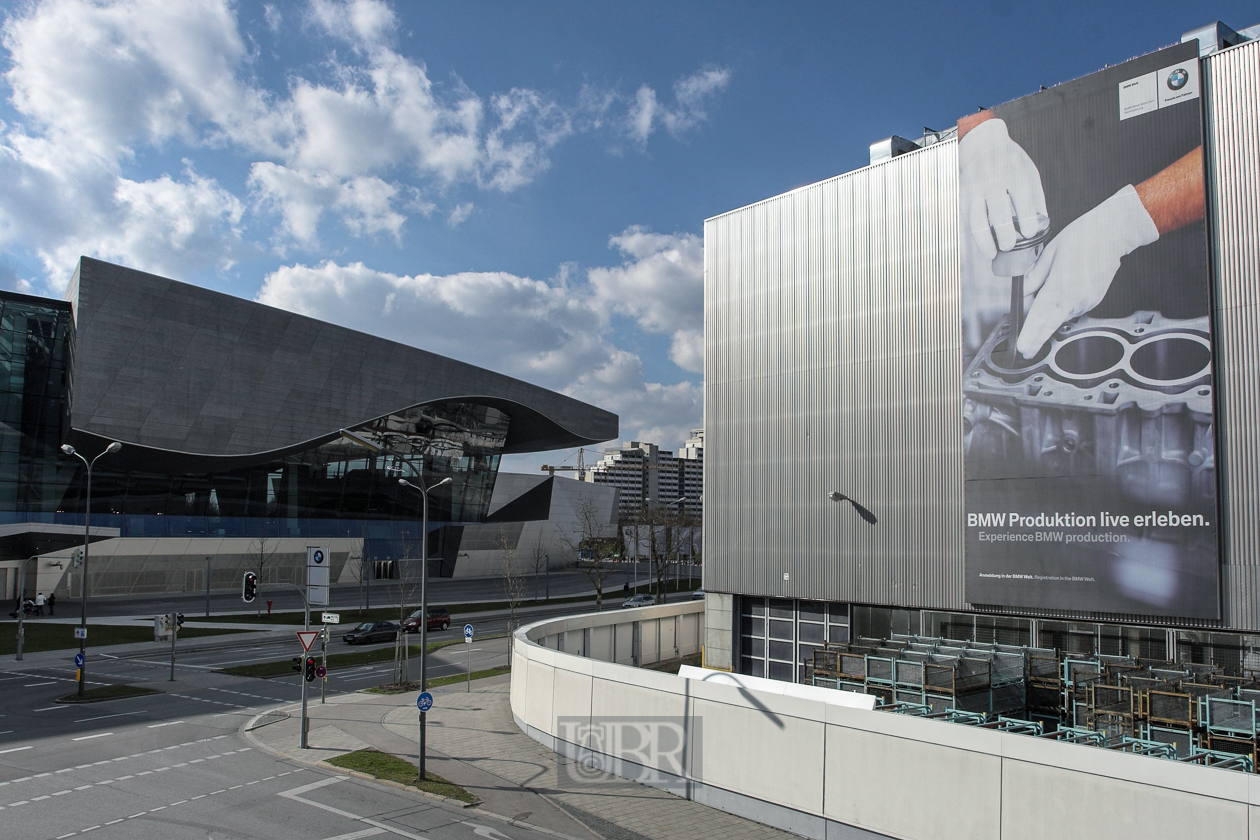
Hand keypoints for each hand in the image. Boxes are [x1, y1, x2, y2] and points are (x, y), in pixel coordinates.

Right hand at [958, 118, 1047, 258]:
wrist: (983, 144)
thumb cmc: (1011, 162)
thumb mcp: (1029, 172)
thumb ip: (1036, 197)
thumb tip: (1043, 226)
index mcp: (1015, 174)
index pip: (1022, 200)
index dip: (1027, 220)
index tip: (1029, 233)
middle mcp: (994, 182)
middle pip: (998, 213)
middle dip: (1004, 234)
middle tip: (1009, 246)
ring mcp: (976, 189)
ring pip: (977, 220)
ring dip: (984, 241)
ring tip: (992, 254)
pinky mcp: (964, 195)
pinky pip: (968, 219)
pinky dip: (975, 234)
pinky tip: (983, 244)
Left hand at [1017, 184, 1158, 355]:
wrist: (1111, 234)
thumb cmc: (1080, 239)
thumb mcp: (1048, 255)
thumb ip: (1033, 278)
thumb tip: (1022, 294)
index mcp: (1059, 288)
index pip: (1040, 318)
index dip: (1030, 335)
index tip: (1022, 348)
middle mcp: (1074, 299)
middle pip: (1050, 325)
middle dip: (1036, 339)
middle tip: (1026, 349)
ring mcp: (1086, 302)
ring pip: (1061, 317)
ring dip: (1050, 315)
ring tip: (1048, 294)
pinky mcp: (1094, 301)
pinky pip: (1072, 310)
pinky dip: (1063, 307)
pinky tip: (1063, 291)